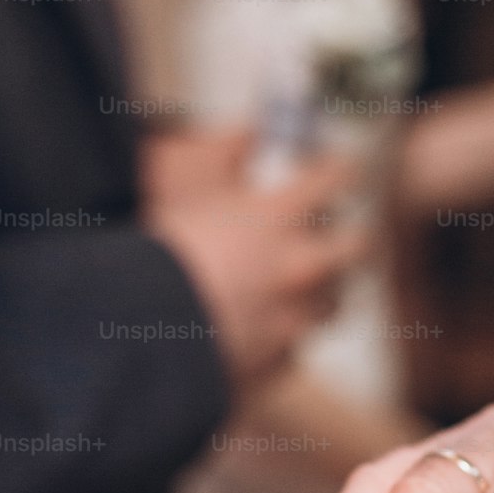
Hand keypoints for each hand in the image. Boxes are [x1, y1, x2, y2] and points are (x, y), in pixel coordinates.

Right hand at [149, 154, 368, 386]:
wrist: (135, 332)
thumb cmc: (154, 248)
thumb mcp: (184, 180)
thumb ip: (224, 149)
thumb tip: (250, 131)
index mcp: (279, 216)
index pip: (336, 178)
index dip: (342, 169)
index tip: (342, 169)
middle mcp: (299, 267)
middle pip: (358, 248)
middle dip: (354, 237)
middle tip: (344, 233)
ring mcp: (293, 319)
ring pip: (334, 303)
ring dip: (325, 290)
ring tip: (308, 286)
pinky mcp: (276, 361)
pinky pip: (298, 346)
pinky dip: (288, 335)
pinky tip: (268, 329)